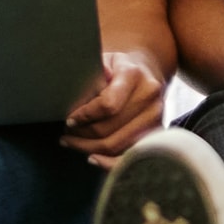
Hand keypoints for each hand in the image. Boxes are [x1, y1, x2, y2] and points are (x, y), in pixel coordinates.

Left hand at [62, 49, 166, 167]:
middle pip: (110, 128)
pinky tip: (92, 158)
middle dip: (82, 134)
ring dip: (89, 148)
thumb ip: (90, 74)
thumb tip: (75, 92)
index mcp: (133, 74)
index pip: (107, 105)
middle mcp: (149, 95)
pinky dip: (109, 162)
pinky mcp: (157, 131)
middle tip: (66, 133)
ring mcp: (156, 115)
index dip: (84, 117)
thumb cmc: (118, 68)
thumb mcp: (104, 61)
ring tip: (72, 142)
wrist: (147, 71)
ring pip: (117, 144)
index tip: (69, 119)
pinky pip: (130, 155)